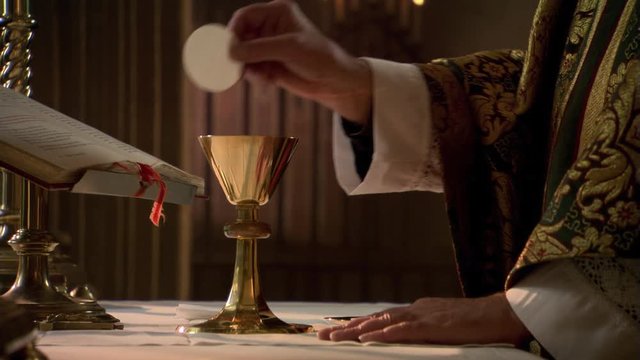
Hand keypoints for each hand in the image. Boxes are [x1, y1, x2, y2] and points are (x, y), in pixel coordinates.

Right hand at [228, 0, 371, 123]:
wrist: (334, 81)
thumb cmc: (318, 57)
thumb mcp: (288, 48)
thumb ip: (259, 49)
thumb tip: (231, 52)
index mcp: (277, 12)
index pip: (245, 16)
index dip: (233, 31)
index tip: (229, 49)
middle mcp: (270, 27)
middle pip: (241, 36)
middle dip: (239, 53)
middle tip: (238, 67)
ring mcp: (269, 47)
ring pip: (243, 55)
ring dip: (247, 67)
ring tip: (261, 75)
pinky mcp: (269, 64)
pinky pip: (251, 69)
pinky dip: (255, 76)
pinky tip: (269, 80)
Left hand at [318, 292, 529, 345]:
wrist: (502, 313)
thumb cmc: (477, 323)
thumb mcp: (445, 326)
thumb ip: (425, 331)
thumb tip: (407, 339)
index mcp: (417, 311)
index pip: (381, 319)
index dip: (358, 325)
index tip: (337, 332)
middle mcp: (415, 310)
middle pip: (374, 319)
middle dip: (346, 328)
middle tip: (322, 335)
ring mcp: (423, 316)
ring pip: (382, 323)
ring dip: (356, 331)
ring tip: (334, 338)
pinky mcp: (434, 325)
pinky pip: (404, 331)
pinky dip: (384, 335)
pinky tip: (368, 340)